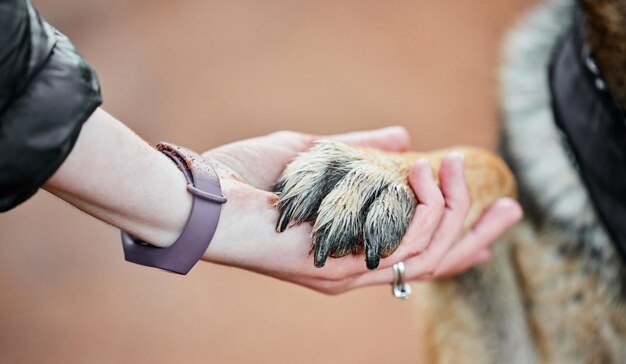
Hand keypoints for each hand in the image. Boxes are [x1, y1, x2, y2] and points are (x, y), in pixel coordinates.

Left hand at [201, 129, 522, 293]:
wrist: (200, 198)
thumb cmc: (248, 179)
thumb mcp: (315, 155)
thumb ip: (361, 151)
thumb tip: (404, 137)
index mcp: (349, 248)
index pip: (416, 255)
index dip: (457, 242)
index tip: (489, 222)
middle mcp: (353, 270)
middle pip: (432, 265)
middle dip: (476, 236)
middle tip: (509, 206)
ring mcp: (345, 273)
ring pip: (425, 257)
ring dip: (451, 210)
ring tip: (451, 167)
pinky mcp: (336, 268)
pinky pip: (399, 249)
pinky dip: (424, 213)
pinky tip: (427, 176)